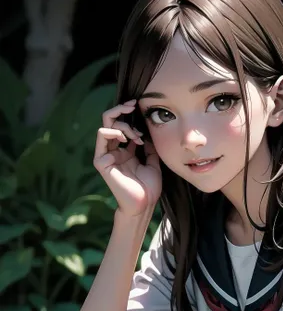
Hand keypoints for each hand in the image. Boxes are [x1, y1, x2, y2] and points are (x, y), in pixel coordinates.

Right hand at [93, 99, 161, 217]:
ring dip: (122, 124)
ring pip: (105, 126)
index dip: (128, 115)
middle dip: (121, 109)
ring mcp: (106, 155)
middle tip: (133, 105)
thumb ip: (149, 147)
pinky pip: (102, 136)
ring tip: (136, 136)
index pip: (121, 126)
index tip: (138, 107)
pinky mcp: (102, 161)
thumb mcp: (153, 162)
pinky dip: (114, 131)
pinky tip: (126, 138)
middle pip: (109, 121)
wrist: (144, 205)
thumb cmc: (149, 188)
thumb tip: (148, 132)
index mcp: (125, 151)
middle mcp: (114, 151)